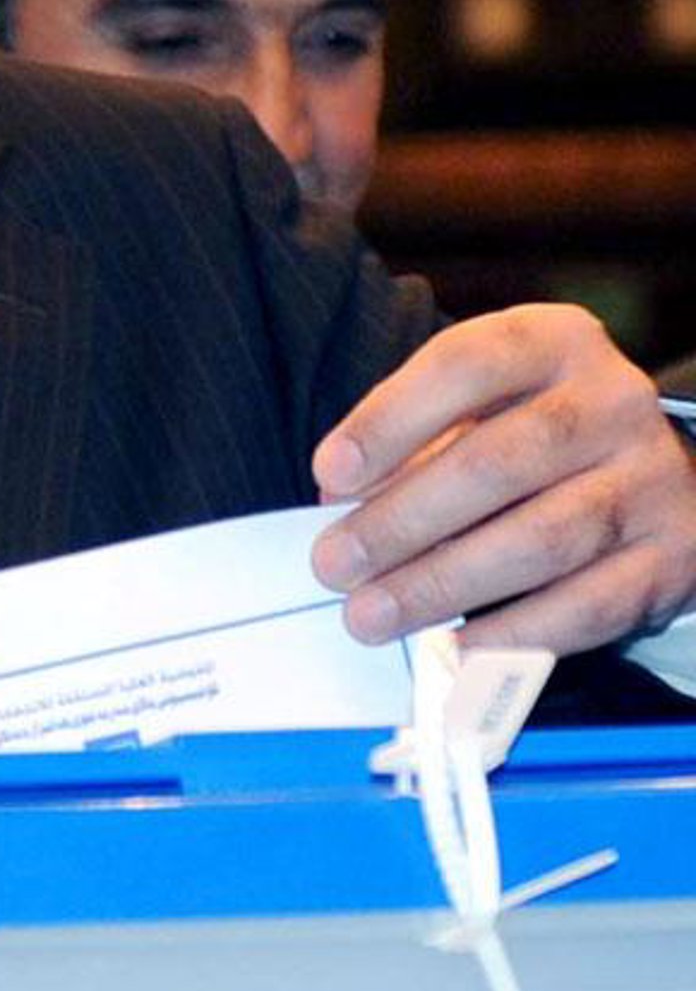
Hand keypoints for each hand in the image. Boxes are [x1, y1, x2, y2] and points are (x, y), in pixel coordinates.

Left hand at [310, 304, 695, 655]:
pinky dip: (512, 635)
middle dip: (401, 522)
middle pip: (496, 464)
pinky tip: (452, 648)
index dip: (390, 421)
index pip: (465, 366)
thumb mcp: (474, 402)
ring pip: (539, 542)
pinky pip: (587, 607)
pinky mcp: (671, 558)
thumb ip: (408, 438)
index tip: (328, 474)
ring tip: (370, 614)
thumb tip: (339, 503)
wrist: (649, 464)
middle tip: (333, 564)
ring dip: (441, 586)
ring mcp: (651, 481)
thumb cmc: (528, 426)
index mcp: (553, 342)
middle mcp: (612, 402)